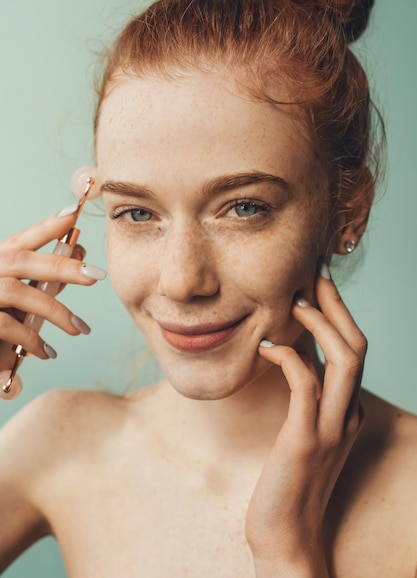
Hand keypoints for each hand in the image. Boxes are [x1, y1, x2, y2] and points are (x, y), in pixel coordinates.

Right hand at [0, 209, 105, 377]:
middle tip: (96, 275)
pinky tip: (48, 352)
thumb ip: (42, 281)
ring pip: (17, 292)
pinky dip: (31, 339)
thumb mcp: (16, 296)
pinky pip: (6, 326)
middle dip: (62, 266)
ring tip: (80, 329)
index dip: (47, 226)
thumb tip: (79, 261)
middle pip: (22, 261)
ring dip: (54, 311)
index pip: (22, 239)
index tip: (73, 211)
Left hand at [246, 264, 365, 576]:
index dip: (337, 312)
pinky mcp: (305, 440)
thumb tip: (295, 355)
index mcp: (348, 410)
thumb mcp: (303, 429)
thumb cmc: (288, 480)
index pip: (353, 348)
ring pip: (346, 359)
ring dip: (321, 324)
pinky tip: (267, 347)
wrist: (286, 536)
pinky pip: (306, 385)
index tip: (316, 282)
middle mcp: (348, 414)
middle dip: (335, 305)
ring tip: (295, 301)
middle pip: (357, 344)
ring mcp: (331, 427)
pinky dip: (290, 358)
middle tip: (311, 275)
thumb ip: (308, 396)